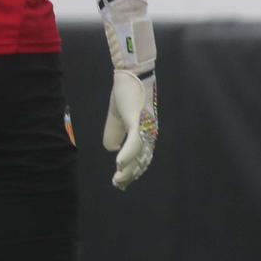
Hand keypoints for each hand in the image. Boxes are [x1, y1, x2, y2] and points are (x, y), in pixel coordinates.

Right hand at [100, 0, 157, 189]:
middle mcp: (149, 132)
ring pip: (140, 154)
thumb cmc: (125, 94)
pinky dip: (128, 154)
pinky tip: (119, 164)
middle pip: (143, 159)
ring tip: (118, 180)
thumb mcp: (117, 117)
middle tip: (119, 185)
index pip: (141, 157)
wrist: (130, 75)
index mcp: (145, 132)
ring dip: (129, 169)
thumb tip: (111, 150)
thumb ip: (114, 133)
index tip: (122, 182)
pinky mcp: (139, 120)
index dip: (132, 170)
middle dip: (131, 174)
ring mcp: (145, 127)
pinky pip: (135, 141)